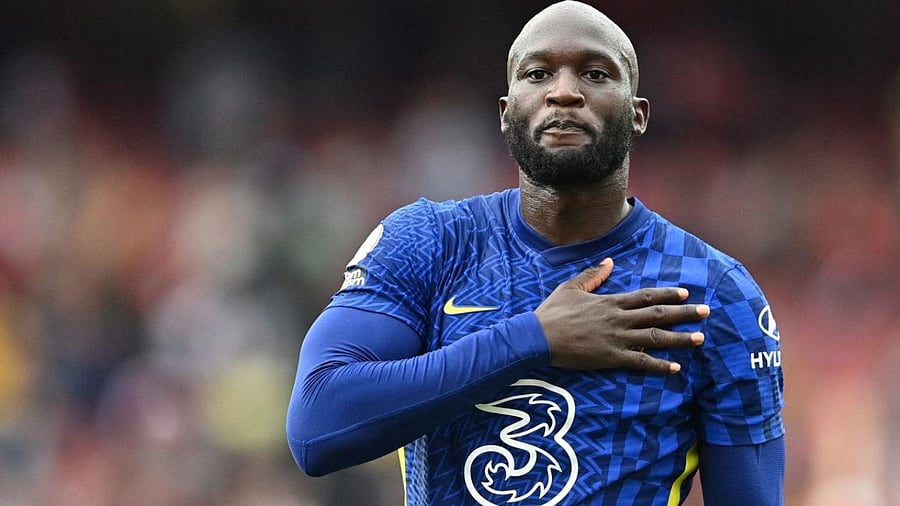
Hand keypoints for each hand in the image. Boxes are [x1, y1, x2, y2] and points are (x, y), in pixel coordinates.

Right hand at [534, 258, 708, 373]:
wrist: (539, 337)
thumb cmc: (552, 312)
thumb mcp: (571, 287)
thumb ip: (593, 275)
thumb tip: (610, 262)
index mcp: (611, 301)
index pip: (646, 296)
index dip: (667, 294)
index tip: (685, 292)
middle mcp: (619, 319)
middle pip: (658, 315)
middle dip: (684, 313)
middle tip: (706, 312)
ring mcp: (617, 339)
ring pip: (655, 337)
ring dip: (679, 338)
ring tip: (700, 338)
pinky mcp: (611, 358)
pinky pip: (640, 362)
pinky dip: (659, 365)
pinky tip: (676, 368)